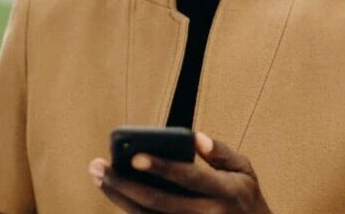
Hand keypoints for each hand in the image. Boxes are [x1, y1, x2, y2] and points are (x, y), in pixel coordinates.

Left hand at [88, 132, 272, 213]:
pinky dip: (132, 212)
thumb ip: (221, 153)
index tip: (135, 156)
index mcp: (224, 192)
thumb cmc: (246, 199)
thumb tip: (195, 138)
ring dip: (120, 198)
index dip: (163, 167)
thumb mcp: (245, 171)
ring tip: (99, 178)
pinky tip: (116, 195)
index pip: (189, 177)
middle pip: (159, 202)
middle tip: (98, 165)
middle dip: (125, 184)